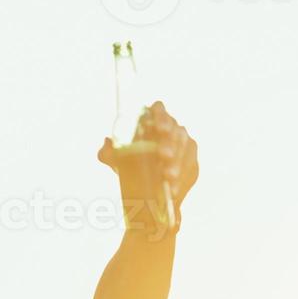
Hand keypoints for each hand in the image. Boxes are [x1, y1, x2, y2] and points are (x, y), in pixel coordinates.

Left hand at [98, 102, 197, 230]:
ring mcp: (183, 143)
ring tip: (168, 176)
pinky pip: (189, 167)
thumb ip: (109, 153)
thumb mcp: (117, 160)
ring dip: (177, 162)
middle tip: (163, 155)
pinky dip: (182, 179)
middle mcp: (171, 129)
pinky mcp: (191, 160)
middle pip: (175, 130)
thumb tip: (106, 144)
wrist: (147, 187)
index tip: (159, 128)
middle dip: (170, 143)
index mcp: (153, 121)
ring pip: (185, 148)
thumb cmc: (131, 164)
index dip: (161, 116)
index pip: (159, 110)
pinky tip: (174, 189)